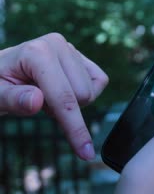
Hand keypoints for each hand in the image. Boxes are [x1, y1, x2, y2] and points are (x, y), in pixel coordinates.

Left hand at [0, 33, 108, 159]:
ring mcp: (71, 48)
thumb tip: (37, 101)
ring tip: (47, 94)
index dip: (74, 128)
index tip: (85, 152)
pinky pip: (99, 81)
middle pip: (82, 95)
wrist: (2, 71)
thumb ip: (13, 100)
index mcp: (37, 53)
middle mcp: (58, 45)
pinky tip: (65, 89)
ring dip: (72, 102)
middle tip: (39, 102)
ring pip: (92, 91)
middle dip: (64, 110)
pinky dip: (87, 93)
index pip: (64, 97)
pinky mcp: (81, 55)